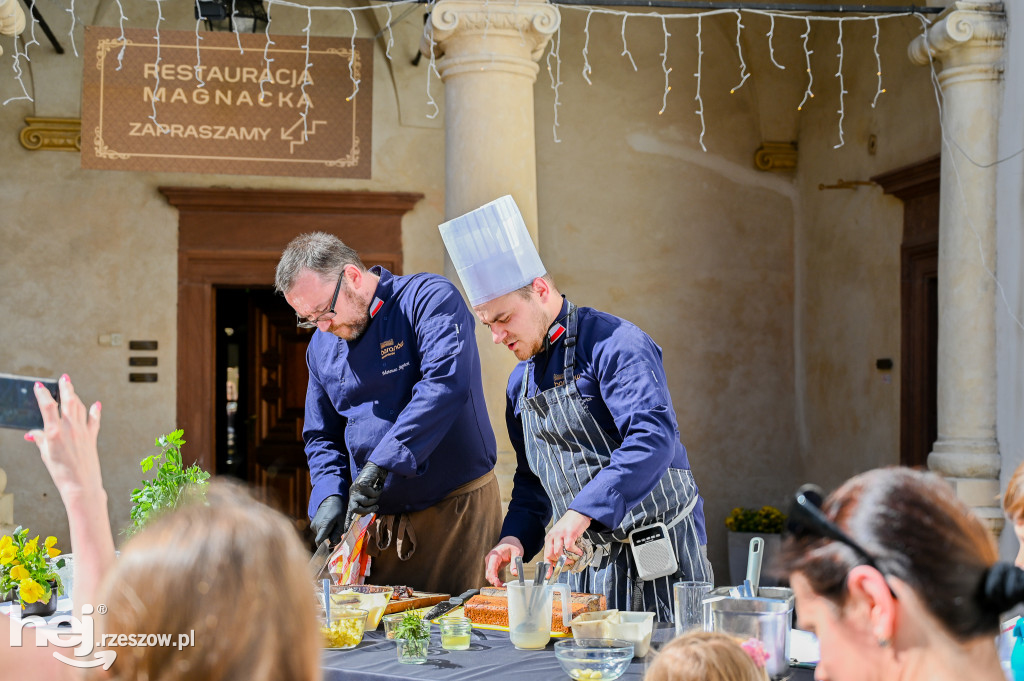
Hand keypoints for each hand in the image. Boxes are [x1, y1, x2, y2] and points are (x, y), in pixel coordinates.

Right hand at [25, 375, 102, 501]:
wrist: (81, 485)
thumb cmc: (61, 473)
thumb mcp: (46, 456)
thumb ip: (40, 441)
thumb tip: (32, 434)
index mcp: (55, 432)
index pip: (48, 407)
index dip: (43, 394)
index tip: (39, 386)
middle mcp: (70, 429)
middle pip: (69, 401)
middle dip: (66, 388)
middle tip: (64, 378)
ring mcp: (83, 432)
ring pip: (80, 408)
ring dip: (76, 397)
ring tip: (72, 390)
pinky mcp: (92, 438)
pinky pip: (94, 420)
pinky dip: (95, 411)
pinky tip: (97, 404)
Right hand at [311, 495, 345, 545]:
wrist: (329, 499)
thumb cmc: (338, 510)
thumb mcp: (341, 521)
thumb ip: (337, 533)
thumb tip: (332, 544)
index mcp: (324, 525)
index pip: (320, 541)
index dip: (325, 547)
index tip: (330, 550)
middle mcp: (316, 526)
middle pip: (321, 540)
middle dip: (329, 541)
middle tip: (338, 536)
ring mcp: (313, 525)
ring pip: (320, 536)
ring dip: (327, 536)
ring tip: (334, 528)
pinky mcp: (312, 524)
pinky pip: (319, 532)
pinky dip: (324, 532)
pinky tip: (330, 526)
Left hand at [344, 462, 388, 529]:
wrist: (376, 467)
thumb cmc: (374, 482)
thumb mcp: (369, 495)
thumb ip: (367, 503)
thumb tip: (366, 514)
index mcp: (353, 496)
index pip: (350, 511)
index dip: (348, 521)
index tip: (346, 530)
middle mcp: (353, 493)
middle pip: (355, 509)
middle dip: (366, 510)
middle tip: (376, 507)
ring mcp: (357, 489)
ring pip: (367, 502)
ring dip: (375, 499)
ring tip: (377, 492)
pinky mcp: (362, 484)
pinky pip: (373, 494)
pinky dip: (378, 491)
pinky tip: (377, 485)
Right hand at [484, 536, 524, 587]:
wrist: (510, 541)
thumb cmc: (513, 545)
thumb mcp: (517, 553)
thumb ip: (515, 563)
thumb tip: (515, 573)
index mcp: (494, 555)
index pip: (491, 569)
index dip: (494, 578)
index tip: (500, 585)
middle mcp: (489, 559)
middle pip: (488, 574)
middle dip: (494, 582)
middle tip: (504, 588)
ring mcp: (490, 562)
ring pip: (488, 575)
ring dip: (494, 582)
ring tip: (504, 586)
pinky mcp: (492, 565)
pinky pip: (491, 574)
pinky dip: (495, 580)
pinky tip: (501, 583)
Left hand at [544, 510, 591, 564]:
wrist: (578, 513)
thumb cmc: (570, 525)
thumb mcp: (560, 535)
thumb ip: (558, 546)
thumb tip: (560, 561)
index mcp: (549, 538)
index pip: (546, 555)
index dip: (547, 567)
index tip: (549, 576)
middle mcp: (553, 536)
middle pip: (551, 555)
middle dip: (558, 563)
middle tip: (566, 566)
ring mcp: (560, 535)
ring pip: (559, 553)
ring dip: (567, 559)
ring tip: (573, 559)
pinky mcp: (569, 534)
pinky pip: (570, 547)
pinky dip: (575, 552)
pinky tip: (579, 552)